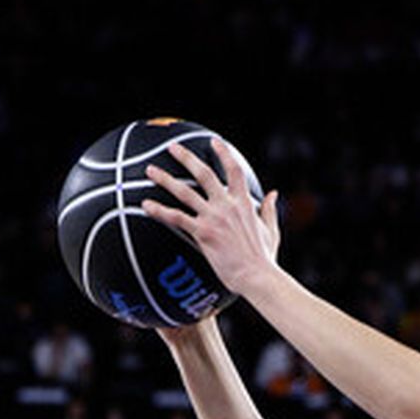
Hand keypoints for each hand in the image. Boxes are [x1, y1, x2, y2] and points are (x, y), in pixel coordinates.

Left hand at [143, 138, 280, 295]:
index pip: (234, 170)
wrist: (257, 276)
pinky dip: (160, 210)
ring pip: (184, 192)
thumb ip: (269, 210)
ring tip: (150, 171)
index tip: (214, 142)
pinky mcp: (203, 233)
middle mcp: (227, 206)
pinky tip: (146, 205)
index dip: (223, 153)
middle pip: (204, 173)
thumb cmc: (265, 258)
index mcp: (244, 203)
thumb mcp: (271, 230)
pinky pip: (176, 218)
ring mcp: (213, 218)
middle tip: (172, 148)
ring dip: (165, 179)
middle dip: (186, 157)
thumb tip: (273, 194)